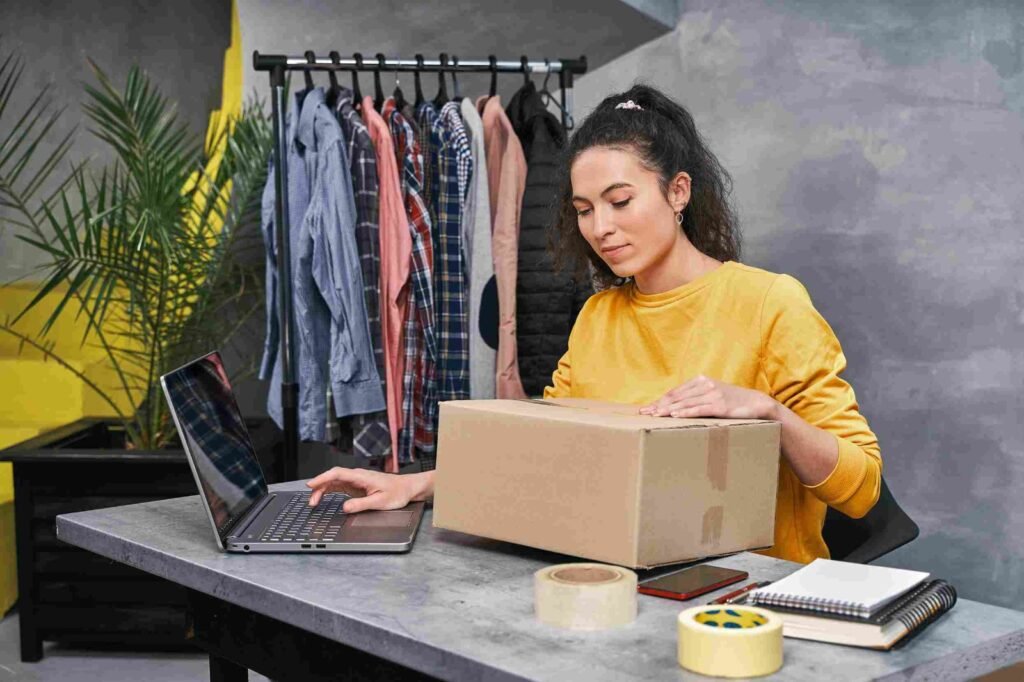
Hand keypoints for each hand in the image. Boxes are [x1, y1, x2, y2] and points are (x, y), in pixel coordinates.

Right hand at [306, 467, 413, 512]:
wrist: (407, 488)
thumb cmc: (397, 493)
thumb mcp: (380, 502)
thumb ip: (361, 504)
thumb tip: (345, 507)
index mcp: (362, 477)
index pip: (337, 474)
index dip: (322, 478)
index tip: (311, 484)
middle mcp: (357, 476)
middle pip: (332, 477)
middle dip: (319, 486)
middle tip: (311, 501)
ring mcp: (356, 480)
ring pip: (334, 481)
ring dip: (322, 490)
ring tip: (314, 502)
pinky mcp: (356, 485)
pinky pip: (339, 485)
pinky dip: (329, 490)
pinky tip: (323, 496)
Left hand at [638, 375, 777, 419]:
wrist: (758, 404)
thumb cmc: (732, 402)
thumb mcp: (713, 395)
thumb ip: (696, 398)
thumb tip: (675, 408)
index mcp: (701, 381)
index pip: (675, 392)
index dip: (660, 401)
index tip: (647, 409)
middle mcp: (705, 385)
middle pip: (676, 397)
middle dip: (659, 406)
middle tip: (644, 414)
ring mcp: (713, 394)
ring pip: (685, 403)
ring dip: (668, 411)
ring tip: (654, 416)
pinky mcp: (720, 406)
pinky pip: (699, 410)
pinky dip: (685, 413)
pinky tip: (674, 416)